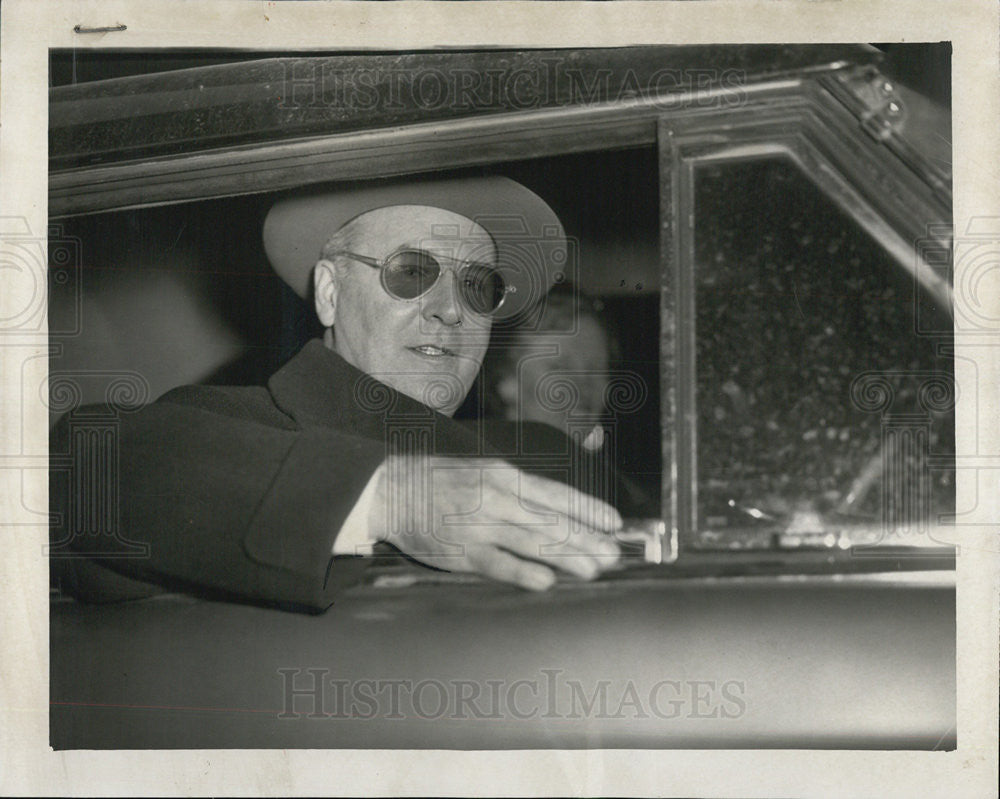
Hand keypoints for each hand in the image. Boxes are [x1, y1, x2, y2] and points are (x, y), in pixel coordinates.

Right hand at [369, 455, 621, 589]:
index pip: (557, 494)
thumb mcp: (486, 470)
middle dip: (587, 539)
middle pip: (551, 521)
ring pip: (533, 543)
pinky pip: (498, 564)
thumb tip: (559, 508)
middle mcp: (497, 498)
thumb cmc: (444, 481)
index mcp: (506, 476)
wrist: (394, 489)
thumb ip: (520, 488)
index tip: (614, 523)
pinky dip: (524, 573)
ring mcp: (480, 525)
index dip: (588, 509)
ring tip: (592, 571)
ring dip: (566, 558)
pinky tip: (547, 582)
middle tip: (613, 555)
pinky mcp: (462, 551)